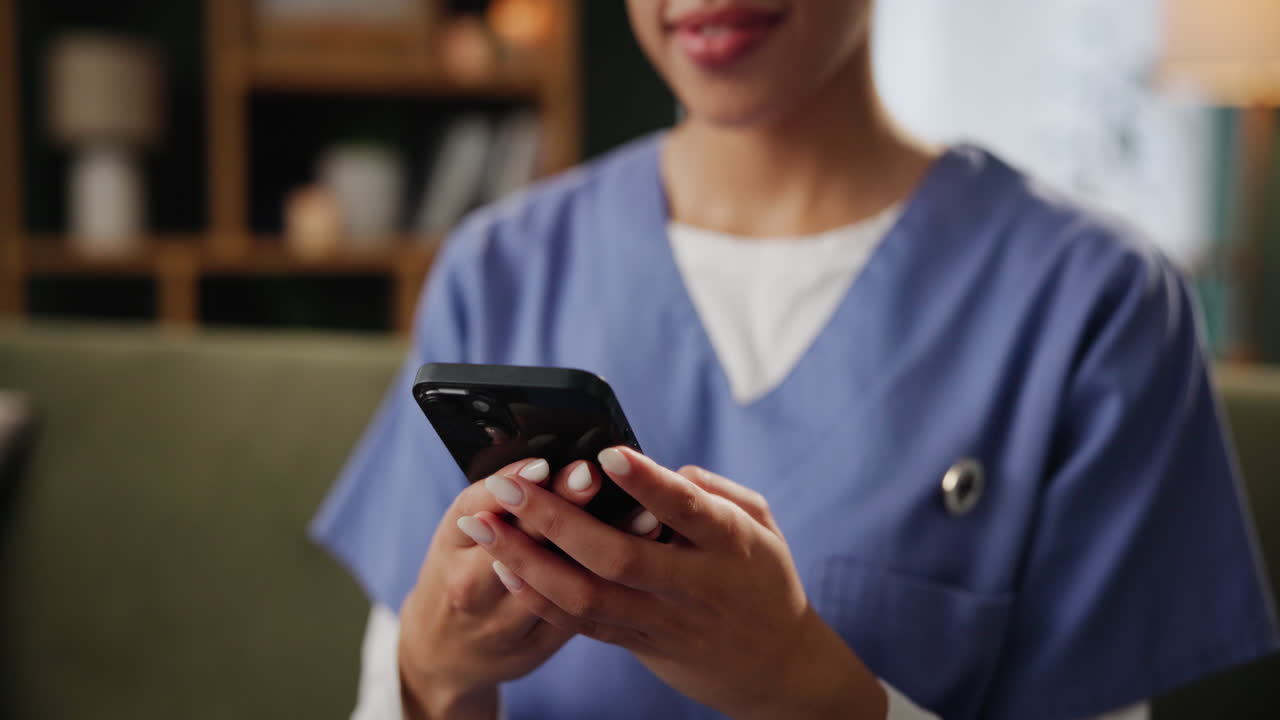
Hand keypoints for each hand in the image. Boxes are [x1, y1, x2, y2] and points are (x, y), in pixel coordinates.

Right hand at [399, 457, 636, 719]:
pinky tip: (649, 558)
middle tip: (596, 477)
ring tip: (648, 518)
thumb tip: (554, 454)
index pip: (481, 505)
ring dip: (609, 546)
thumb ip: (498, 495)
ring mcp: (504, 622)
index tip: (548, 460)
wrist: (444, 650)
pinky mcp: (536, 645)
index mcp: (454, 543)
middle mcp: (472, 586)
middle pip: (524, 543)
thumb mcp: (461, 529)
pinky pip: (579, 616)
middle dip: (564, 508)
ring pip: (561, 586)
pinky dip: (617, 584)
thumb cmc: (460, 569)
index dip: (518, 482)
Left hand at [462, 447, 887, 719]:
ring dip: (527, 560)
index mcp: (729, 544)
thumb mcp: (762, 526)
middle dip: (555, 519)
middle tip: (508, 486)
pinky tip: (505, 567)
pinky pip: (582, 624)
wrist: (778, 669)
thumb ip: (716, 493)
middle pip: (617, 556)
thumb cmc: (765, 580)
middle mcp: (693, 585)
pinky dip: (540, 595)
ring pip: (587, 596)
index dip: (646, 483)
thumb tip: (666, 470)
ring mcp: (663, 620)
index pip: (685, 509)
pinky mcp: (640, 643)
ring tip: (483, 526)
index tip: (606, 453)